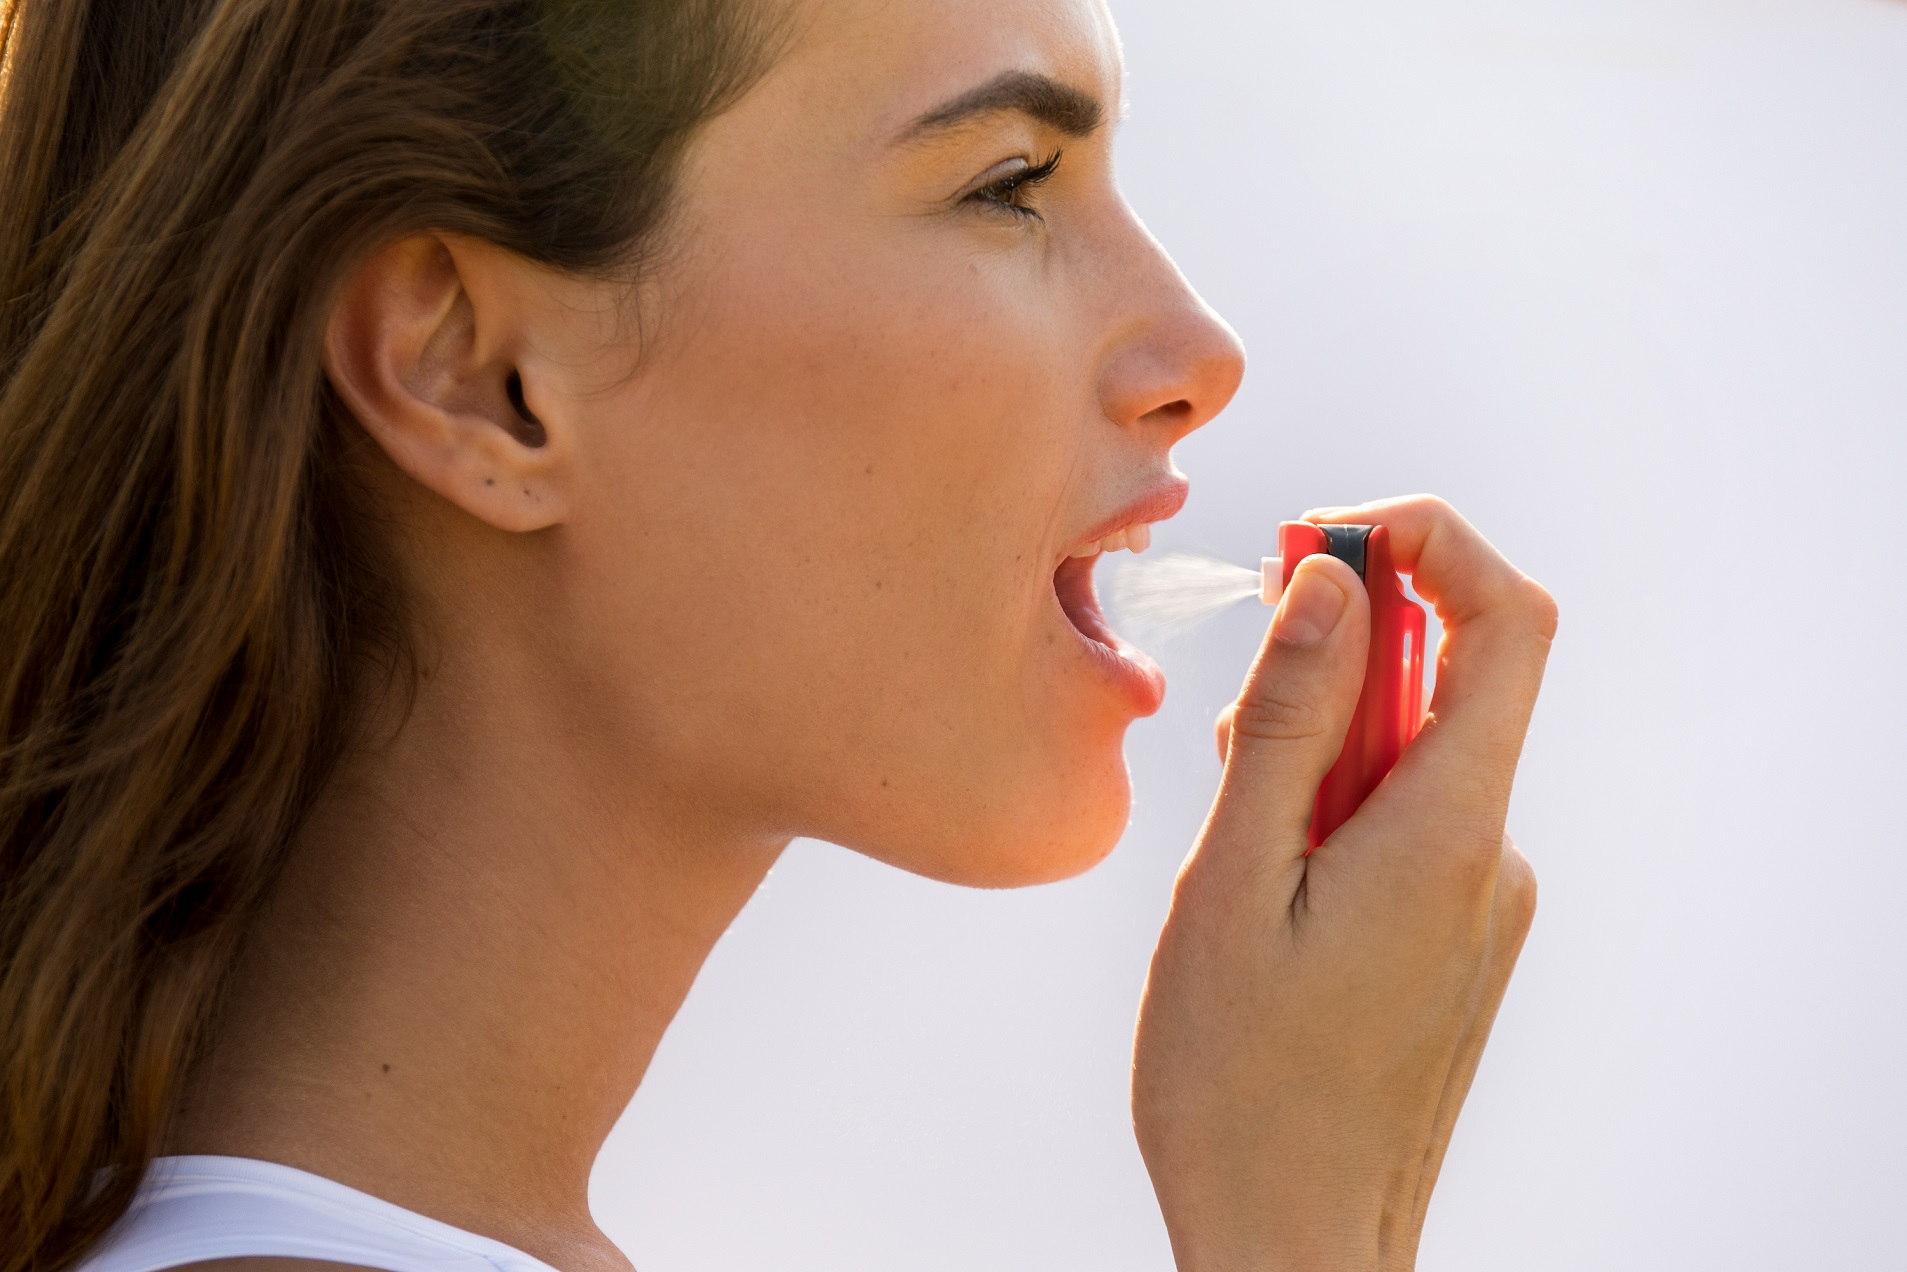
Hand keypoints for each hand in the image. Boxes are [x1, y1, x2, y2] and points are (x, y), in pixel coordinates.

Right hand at [1132, 496, 1555, 1270]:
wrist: (1296, 1243)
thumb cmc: (1242, 1081)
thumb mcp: (1232, 880)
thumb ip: (1288, 721)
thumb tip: (1331, 582)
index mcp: (1450, 830)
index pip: (1507, 620)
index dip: (1431, 543)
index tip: (1327, 539)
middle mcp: (1492, 856)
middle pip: (1451, 682)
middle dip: (1340, 656)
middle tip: (1228, 712)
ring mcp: (1484, 904)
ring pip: (1413, 758)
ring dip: (1320, 750)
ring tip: (1229, 842)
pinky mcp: (1459, 941)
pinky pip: (1409, 826)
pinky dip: (1335, 811)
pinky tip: (1261, 885)